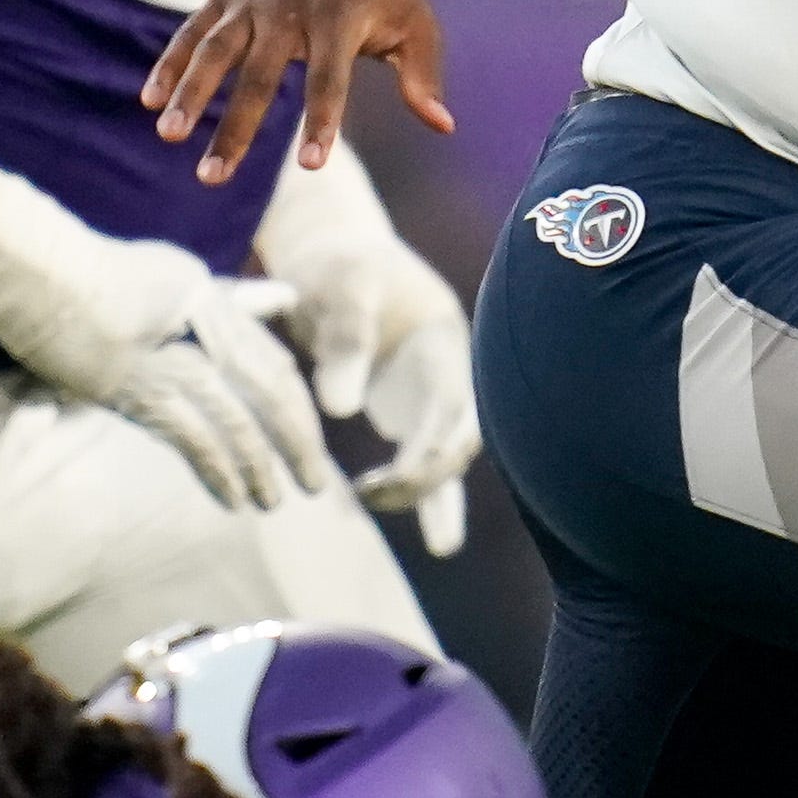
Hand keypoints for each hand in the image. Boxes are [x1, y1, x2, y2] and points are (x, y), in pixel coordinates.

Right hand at [50, 255, 335, 512]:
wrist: (38, 272)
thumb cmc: (104, 271)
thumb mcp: (180, 274)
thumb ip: (234, 298)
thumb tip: (286, 297)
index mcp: (214, 299)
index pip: (271, 360)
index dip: (296, 405)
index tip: (308, 438)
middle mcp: (200, 327)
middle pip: (266, 390)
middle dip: (295, 440)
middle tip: (313, 483)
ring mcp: (168, 360)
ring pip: (234, 421)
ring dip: (259, 467)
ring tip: (273, 502)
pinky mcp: (135, 391)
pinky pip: (190, 438)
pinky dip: (215, 471)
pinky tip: (232, 498)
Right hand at [143, 0, 453, 184]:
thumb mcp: (417, 22)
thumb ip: (423, 74)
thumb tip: (443, 125)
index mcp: (338, 18)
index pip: (329, 79)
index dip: (321, 121)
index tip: (311, 165)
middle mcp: (288, 8)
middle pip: (258, 76)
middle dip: (235, 129)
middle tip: (213, 177)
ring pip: (214, 51)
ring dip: (190, 94)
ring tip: (170, 135)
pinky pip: (192, 30)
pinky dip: (170, 62)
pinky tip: (151, 99)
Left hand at [254, 146, 478, 554]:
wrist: (336, 254)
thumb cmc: (339, 262)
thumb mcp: (341, 284)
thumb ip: (344, 338)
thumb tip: (340, 409)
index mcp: (446, 339)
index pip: (454, 404)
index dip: (432, 446)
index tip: (389, 476)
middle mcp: (452, 371)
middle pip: (461, 437)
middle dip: (431, 474)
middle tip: (376, 494)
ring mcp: (436, 393)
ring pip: (451, 455)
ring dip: (433, 490)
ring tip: (435, 538)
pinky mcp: (412, 410)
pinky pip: (429, 459)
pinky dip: (433, 496)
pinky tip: (444, 542)